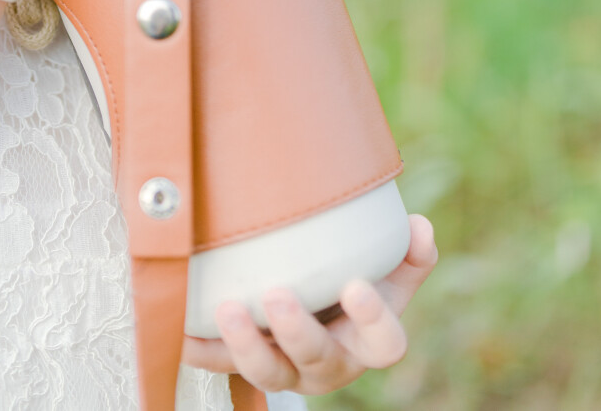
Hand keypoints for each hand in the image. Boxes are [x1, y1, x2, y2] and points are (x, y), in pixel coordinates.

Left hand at [181, 214, 437, 395]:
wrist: (319, 305)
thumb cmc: (354, 281)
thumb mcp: (386, 268)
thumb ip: (407, 250)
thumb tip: (420, 226)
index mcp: (369, 341)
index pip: (386, 343)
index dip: (374, 320)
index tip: (356, 285)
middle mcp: (330, 362)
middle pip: (318, 358)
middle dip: (296, 332)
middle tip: (277, 296)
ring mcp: (287, 368)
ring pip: (269, 373)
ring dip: (246, 345)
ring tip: (227, 310)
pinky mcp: (247, 364)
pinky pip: (221, 365)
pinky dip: (200, 349)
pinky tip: (180, 331)